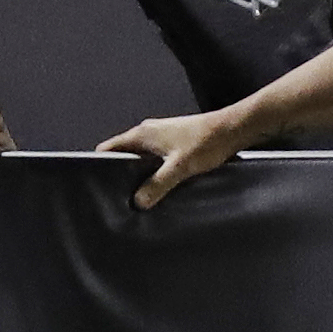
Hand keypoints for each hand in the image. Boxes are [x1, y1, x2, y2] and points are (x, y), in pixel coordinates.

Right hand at [98, 108, 247, 209]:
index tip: (99, 184)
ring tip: (143, 196)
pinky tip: (164, 187)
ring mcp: (162, 137)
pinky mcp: (175, 144)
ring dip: (141, 175)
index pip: (109, 148)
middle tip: (123, 196)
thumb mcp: (179, 168)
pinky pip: (156, 160)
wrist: (233, 129)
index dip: (101, 165)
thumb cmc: (207, 141)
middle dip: (121, 175)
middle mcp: (149, 133)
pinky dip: (156, 173)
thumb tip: (139, 202)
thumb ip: (157, 185)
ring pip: (142, 159)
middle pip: (124, 156)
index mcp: (142, 134)